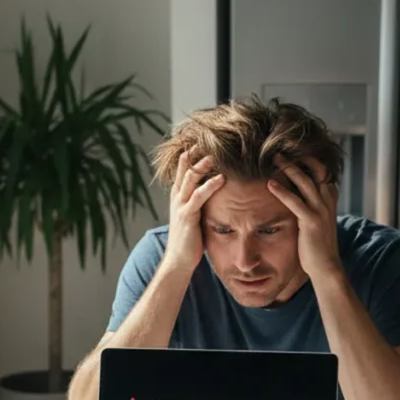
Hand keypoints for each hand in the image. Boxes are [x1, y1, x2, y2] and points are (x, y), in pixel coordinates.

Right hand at [162, 151, 224, 273]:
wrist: (178, 260)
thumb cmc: (189, 240)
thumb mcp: (194, 216)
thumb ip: (200, 202)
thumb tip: (215, 192)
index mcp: (179, 195)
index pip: (185, 167)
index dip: (195, 153)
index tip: (210, 141)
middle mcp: (177, 196)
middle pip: (186, 166)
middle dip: (198, 152)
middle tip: (214, 139)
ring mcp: (181, 205)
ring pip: (191, 177)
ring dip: (204, 164)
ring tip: (218, 153)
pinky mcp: (187, 215)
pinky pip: (199, 196)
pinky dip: (210, 185)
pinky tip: (222, 178)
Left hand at [267, 157, 341, 281]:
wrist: (326, 266)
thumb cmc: (316, 244)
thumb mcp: (316, 219)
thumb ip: (310, 204)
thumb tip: (296, 193)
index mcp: (329, 197)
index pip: (321, 169)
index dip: (308, 157)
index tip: (291, 148)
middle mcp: (328, 200)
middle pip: (315, 169)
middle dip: (299, 156)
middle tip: (280, 146)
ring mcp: (321, 210)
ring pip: (305, 181)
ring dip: (289, 168)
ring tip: (273, 158)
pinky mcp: (311, 221)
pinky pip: (295, 202)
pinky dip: (282, 191)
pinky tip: (269, 184)